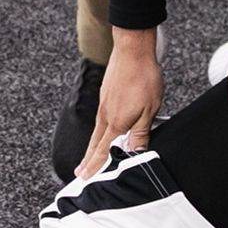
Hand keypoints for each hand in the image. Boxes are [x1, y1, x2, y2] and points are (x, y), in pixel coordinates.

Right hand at [77, 33, 164, 179]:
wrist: (132, 49)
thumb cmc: (143, 77)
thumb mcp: (149, 109)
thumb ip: (140, 133)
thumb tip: (133, 153)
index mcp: (115, 122)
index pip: (103, 151)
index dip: (95, 167)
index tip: (84, 178)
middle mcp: (106, 115)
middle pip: (96, 144)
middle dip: (88, 160)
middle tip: (78, 173)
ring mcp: (105, 104)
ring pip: (98, 132)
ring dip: (93, 147)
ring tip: (88, 156)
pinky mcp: (107, 94)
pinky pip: (101, 120)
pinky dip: (99, 132)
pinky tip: (103, 131)